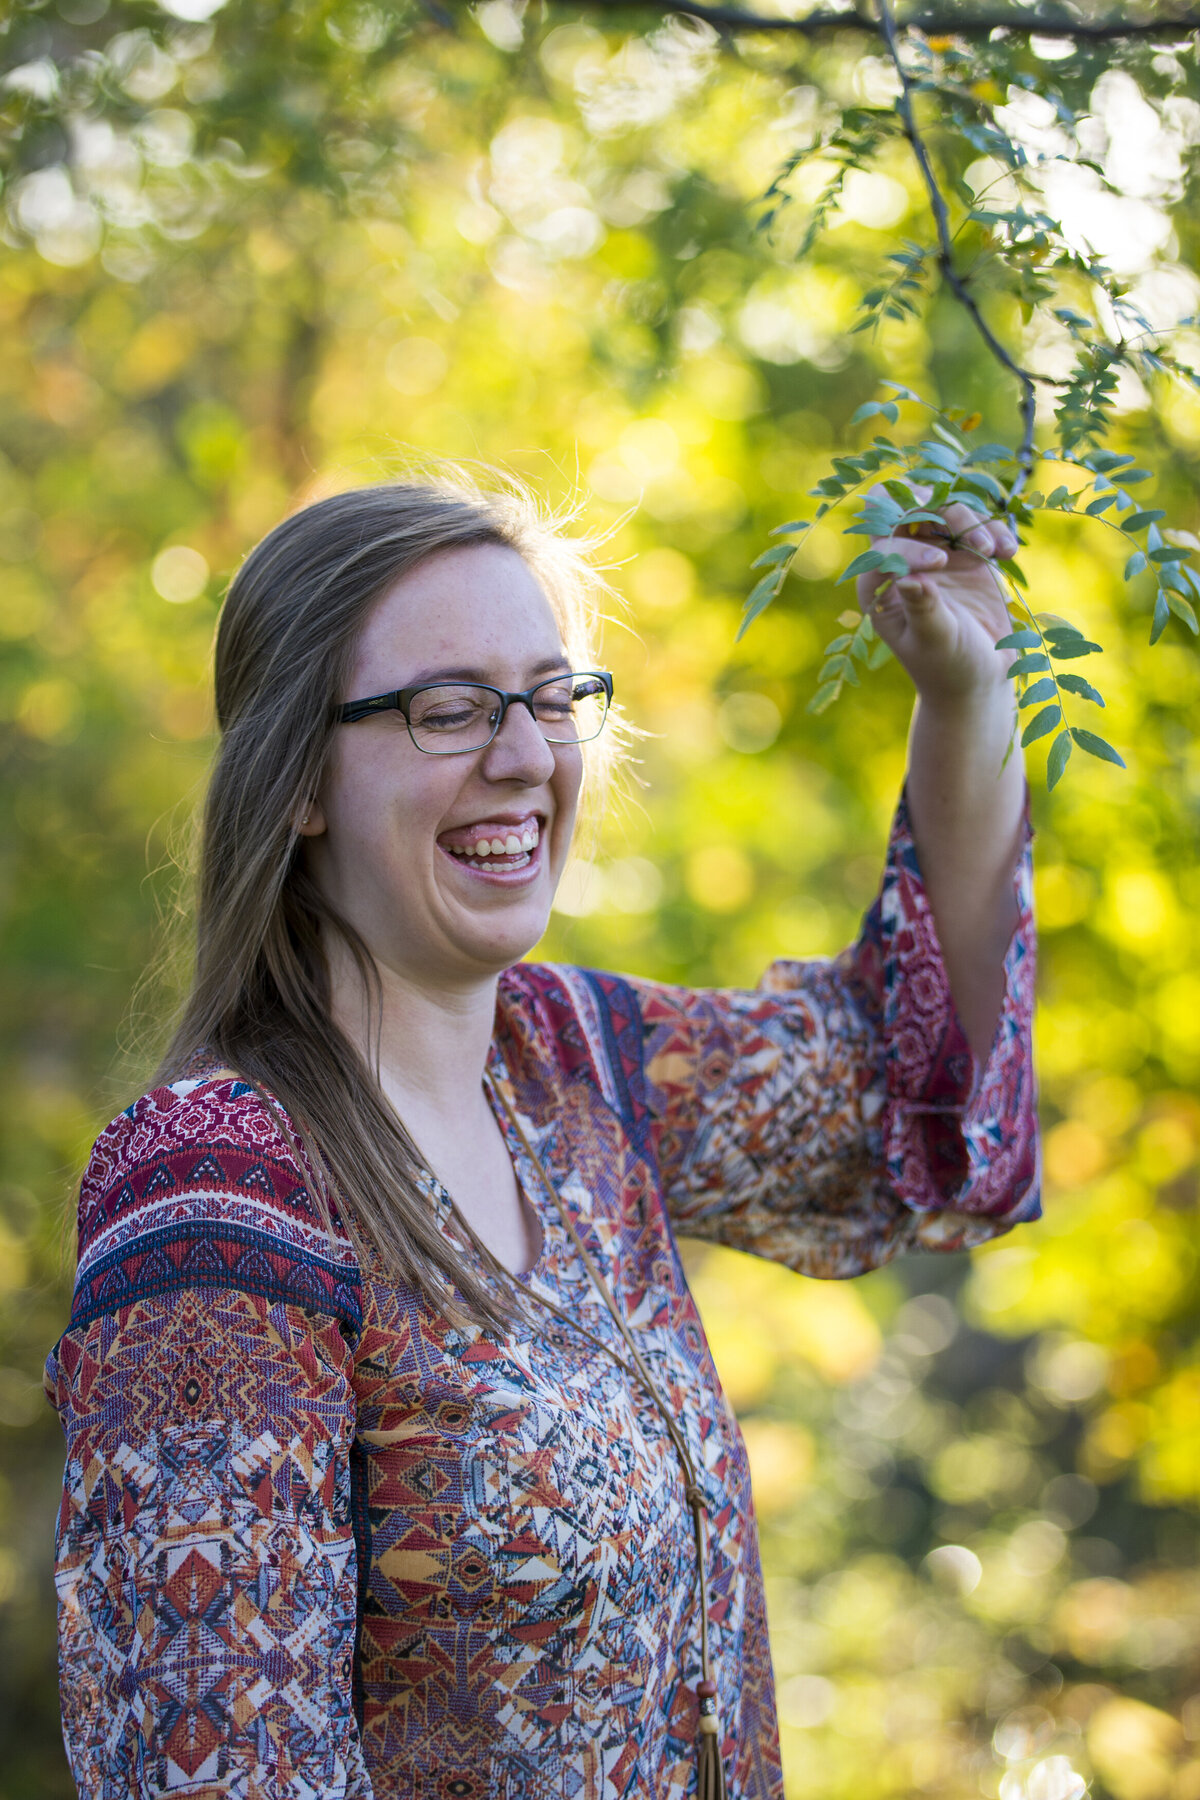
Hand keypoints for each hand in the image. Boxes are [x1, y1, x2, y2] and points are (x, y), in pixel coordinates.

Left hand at [855, 486, 1020, 708]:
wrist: (980, 679)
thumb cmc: (947, 668)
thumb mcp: (935, 641)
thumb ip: (923, 608)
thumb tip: (907, 577)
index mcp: (879, 585)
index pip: (883, 544)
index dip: (908, 544)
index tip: (939, 563)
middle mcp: (902, 563)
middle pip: (906, 508)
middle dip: (935, 507)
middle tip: (964, 522)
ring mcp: (936, 554)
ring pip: (945, 509)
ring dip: (971, 519)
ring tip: (995, 552)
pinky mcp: (967, 555)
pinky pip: (978, 524)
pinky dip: (994, 529)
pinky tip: (1009, 552)